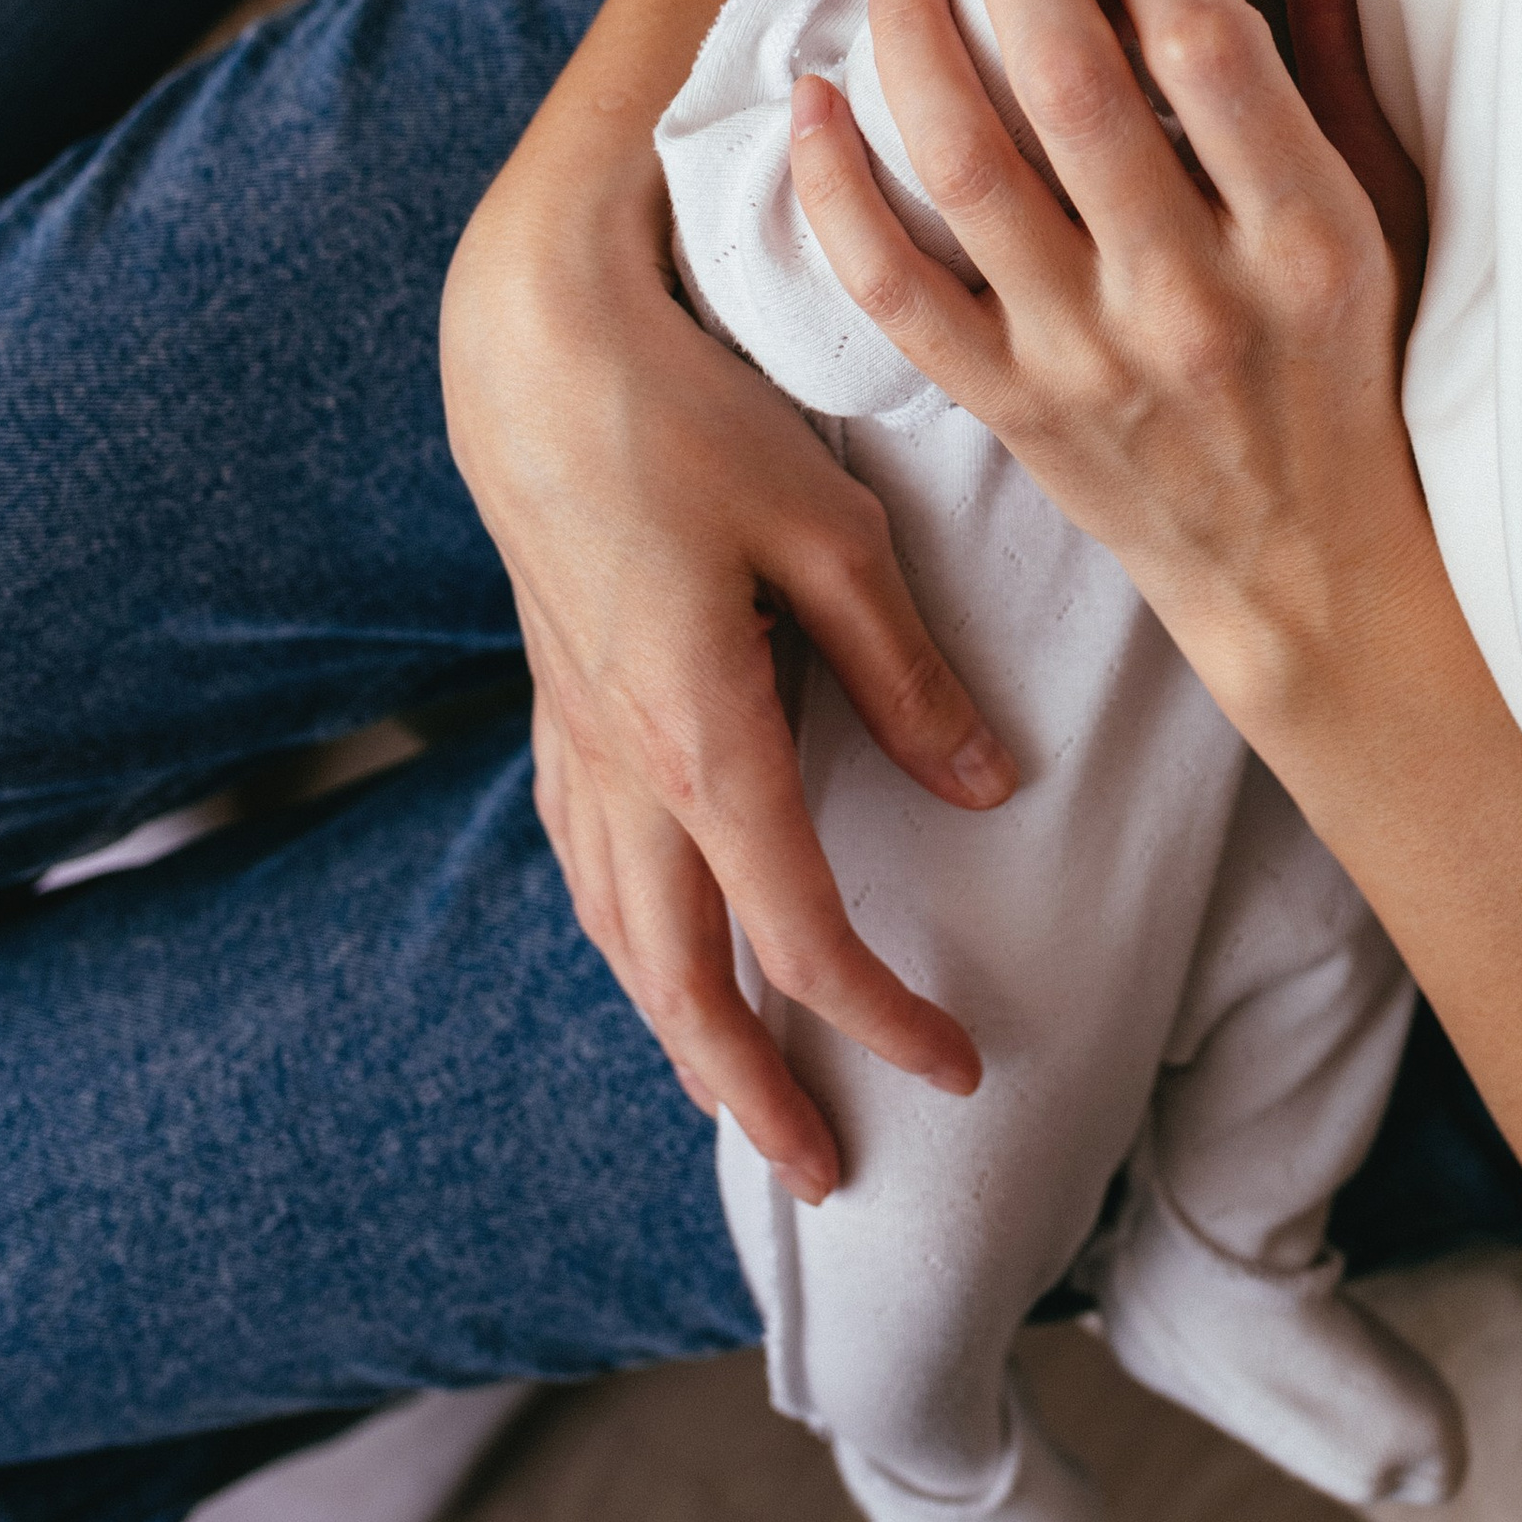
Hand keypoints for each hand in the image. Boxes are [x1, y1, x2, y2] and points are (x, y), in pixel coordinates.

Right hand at [442, 169, 1014, 1192]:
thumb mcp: (833, 534)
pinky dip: (623, 936)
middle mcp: (624, 767)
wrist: (533, 347)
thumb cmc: (693, 420)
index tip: (959, 1067)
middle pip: (684, 979)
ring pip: (618, 934)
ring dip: (680, 1028)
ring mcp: (573, 737)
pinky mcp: (552, 699)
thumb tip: (987, 792)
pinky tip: (649, 943)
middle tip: (826, 1174)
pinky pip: (583, 861)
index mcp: (702, 741)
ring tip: (737, 1093)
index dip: (881, 1018)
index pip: (799, 934)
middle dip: (756, 1090)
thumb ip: (907, 673)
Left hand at [787, 0, 1432, 750]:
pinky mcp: (1012, 410)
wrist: (1315, 583)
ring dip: (914, 37)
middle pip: (1070, 80)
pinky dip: (834, 188)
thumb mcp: (1394, 219)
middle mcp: (1191, 298)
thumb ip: (1336, 65)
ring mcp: (1087, 360)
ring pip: (966, 164)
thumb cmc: (1358, 377)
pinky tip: (811, 100)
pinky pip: (892, 287)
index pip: (1208, 47)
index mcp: (1305, 240)